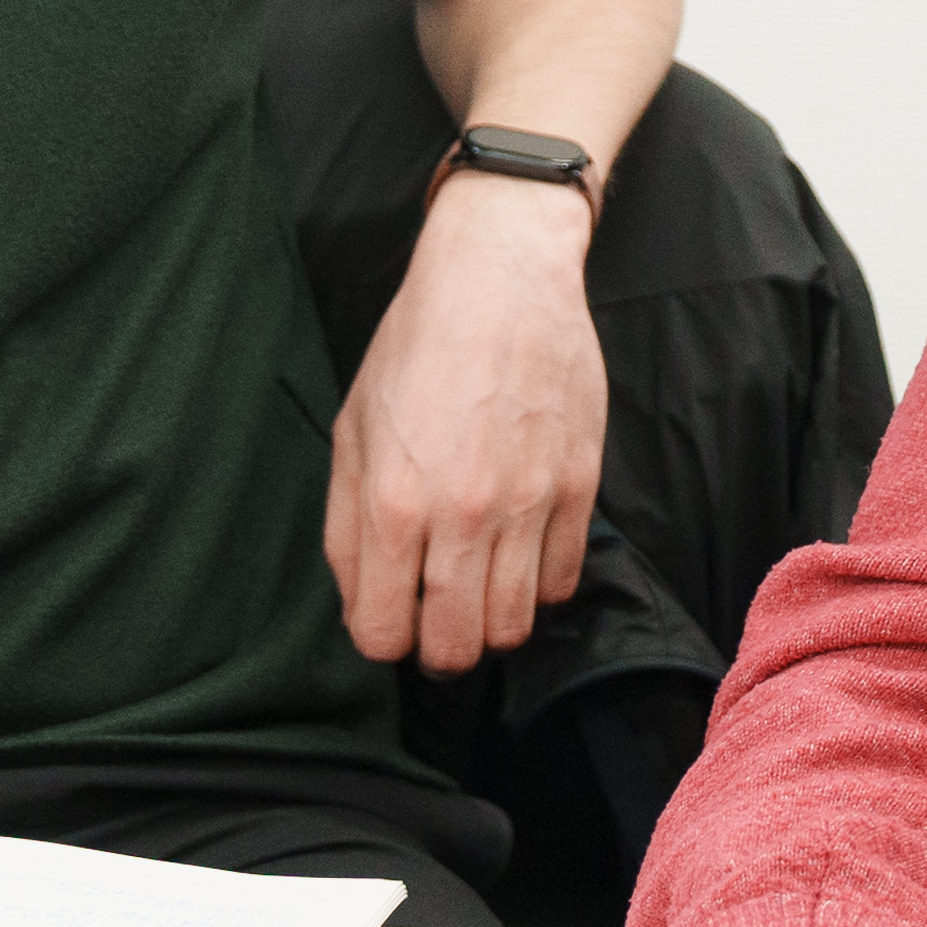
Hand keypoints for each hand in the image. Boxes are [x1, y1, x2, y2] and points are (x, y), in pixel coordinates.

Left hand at [323, 179, 605, 674]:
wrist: (501, 278)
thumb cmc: (417, 348)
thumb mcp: (352, 431)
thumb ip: (347, 527)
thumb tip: (364, 600)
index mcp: (393, 502)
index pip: (384, 633)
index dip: (383, 638)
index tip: (390, 615)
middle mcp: (462, 514)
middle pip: (456, 646)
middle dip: (439, 648)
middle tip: (436, 619)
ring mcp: (528, 503)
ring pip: (515, 625)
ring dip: (491, 623)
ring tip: (480, 590)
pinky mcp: (579, 486)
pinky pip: (564, 581)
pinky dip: (540, 585)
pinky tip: (521, 553)